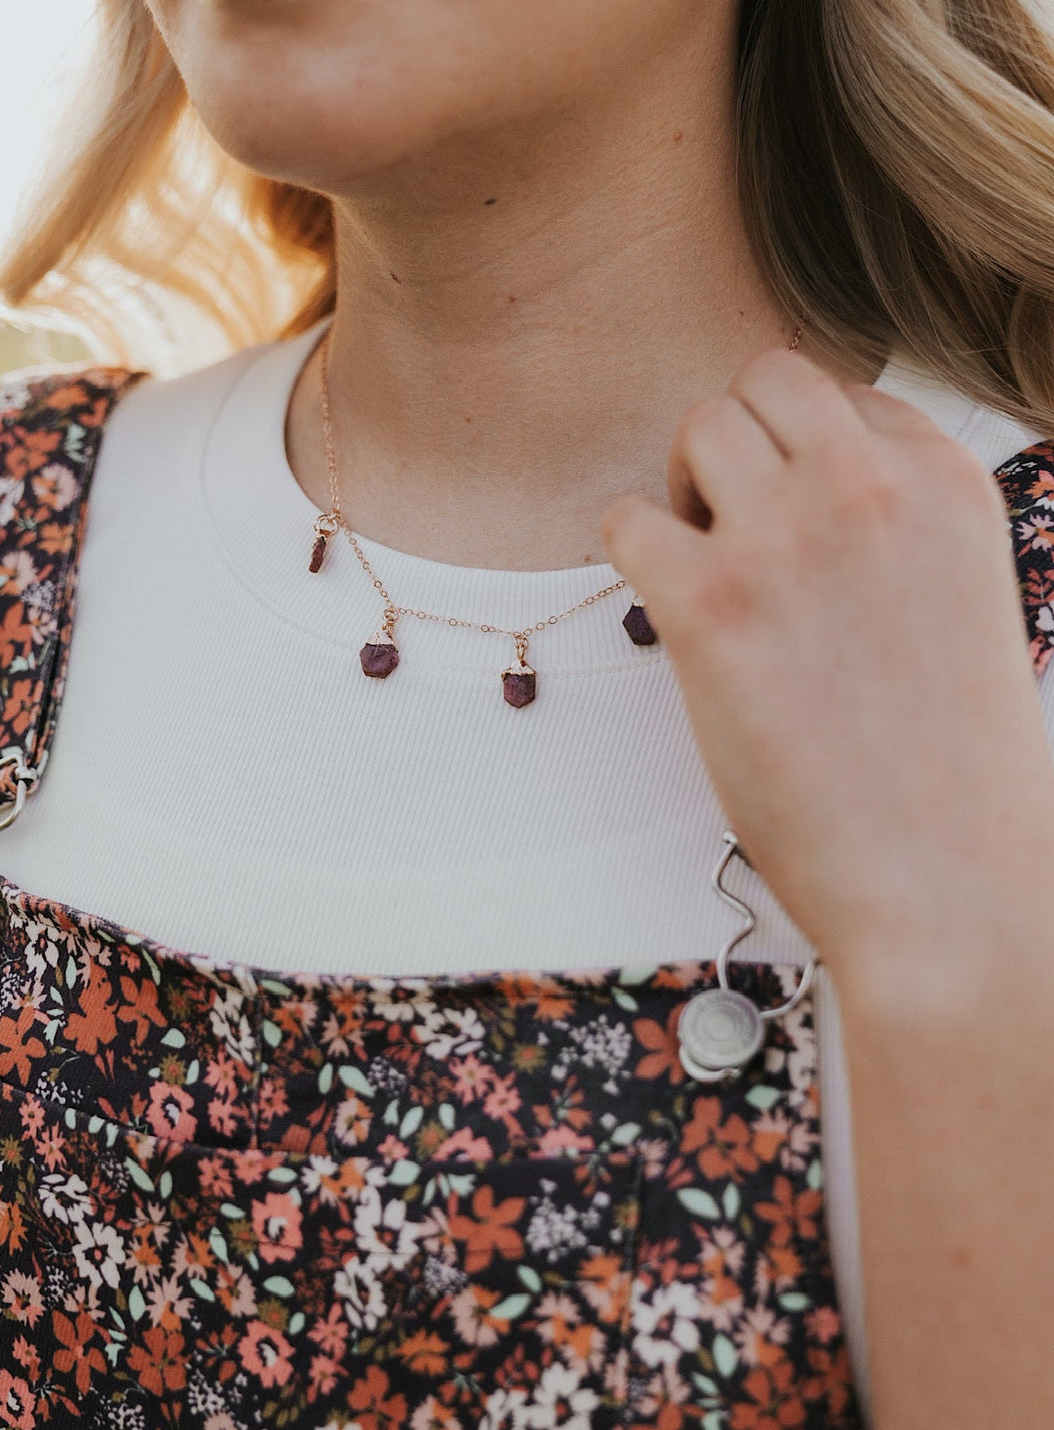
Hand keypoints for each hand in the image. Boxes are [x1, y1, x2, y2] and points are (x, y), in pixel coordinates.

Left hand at [601, 347, 1053, 985]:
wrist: (948, 884)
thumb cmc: (957, 773)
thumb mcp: (965, 607)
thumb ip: (900, 537)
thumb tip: (808, 511)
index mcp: (950, 482)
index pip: (850, 398)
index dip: (807, 459)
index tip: (802, 530)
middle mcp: (871, 484)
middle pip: (766, 383)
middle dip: (741, 448)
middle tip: (736, 533)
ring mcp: (788, 536)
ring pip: (699, 426)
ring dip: (687, 489)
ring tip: (708, 573)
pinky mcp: (712, 603)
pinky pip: (626, 518)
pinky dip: (634, 554)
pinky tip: (670, 615)